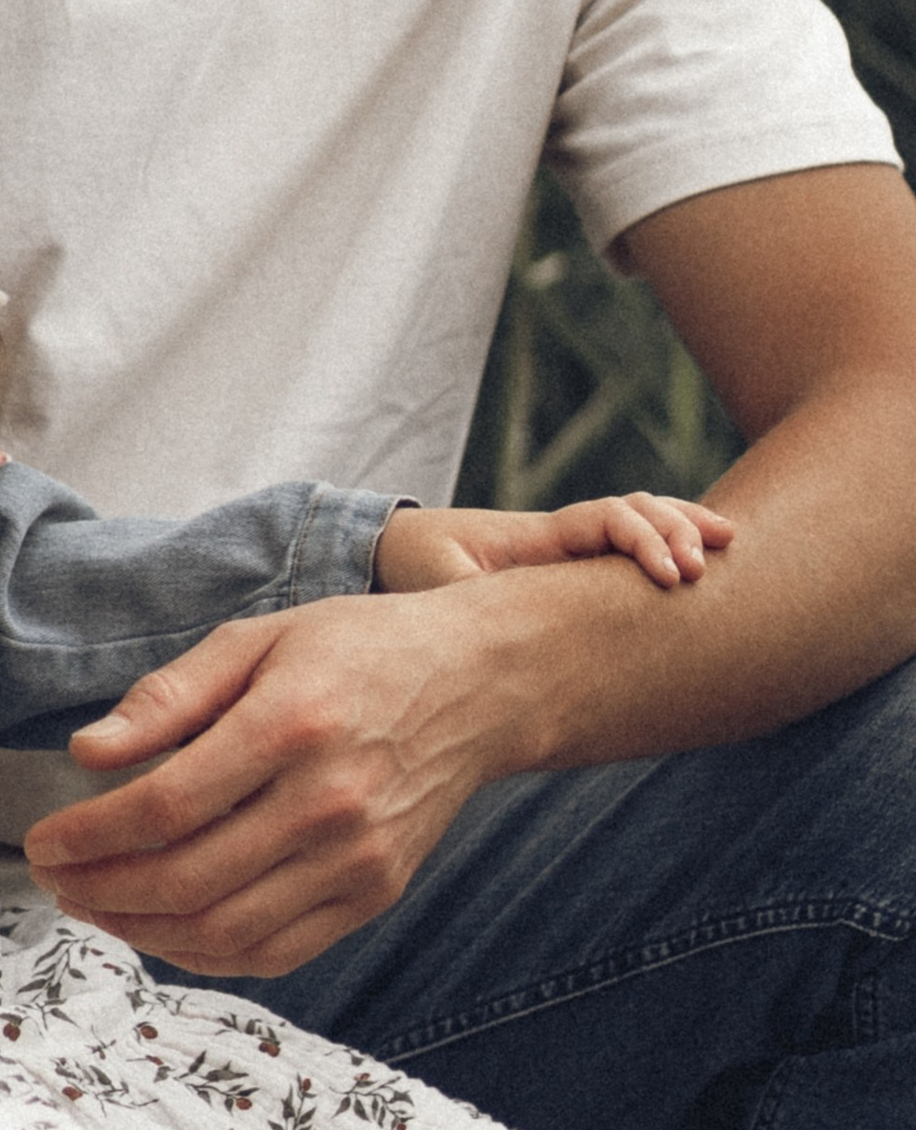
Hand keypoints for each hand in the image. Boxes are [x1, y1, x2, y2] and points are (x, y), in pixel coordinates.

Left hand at [20, 589, 518, 979]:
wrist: (477, 685)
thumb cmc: (357, 650)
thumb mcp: (255, 640)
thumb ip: (167, 696)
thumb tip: (87, 753)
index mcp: (291, 727)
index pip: (165, 806)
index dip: (90, 834)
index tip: (45, 839)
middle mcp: (329, 804)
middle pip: (188, 880)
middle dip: (102, 890)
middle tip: (58, 878)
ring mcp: (358, 861)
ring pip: (226, 932)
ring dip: (141, 931)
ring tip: (95, 905)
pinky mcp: (374, 896)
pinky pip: (275, 953)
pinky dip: (206, 956)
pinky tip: (161, 931)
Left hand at [377, 490, 733, 591]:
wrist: (401, 551)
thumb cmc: (420, 567)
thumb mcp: (440, 586)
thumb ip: (472, 600)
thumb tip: (498, 618)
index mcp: (538, 538)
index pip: (607, 519)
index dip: (644, 540)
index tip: (671, 575)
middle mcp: (561, 536)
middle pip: (635, 510)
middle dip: (678, 527)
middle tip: (713, 560)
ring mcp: (568, 550)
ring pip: (637, 524)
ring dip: (680, 530)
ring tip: (728, 546)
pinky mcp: (569, 570)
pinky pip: (625, 553)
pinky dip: (663, 551)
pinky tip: (699, 570)